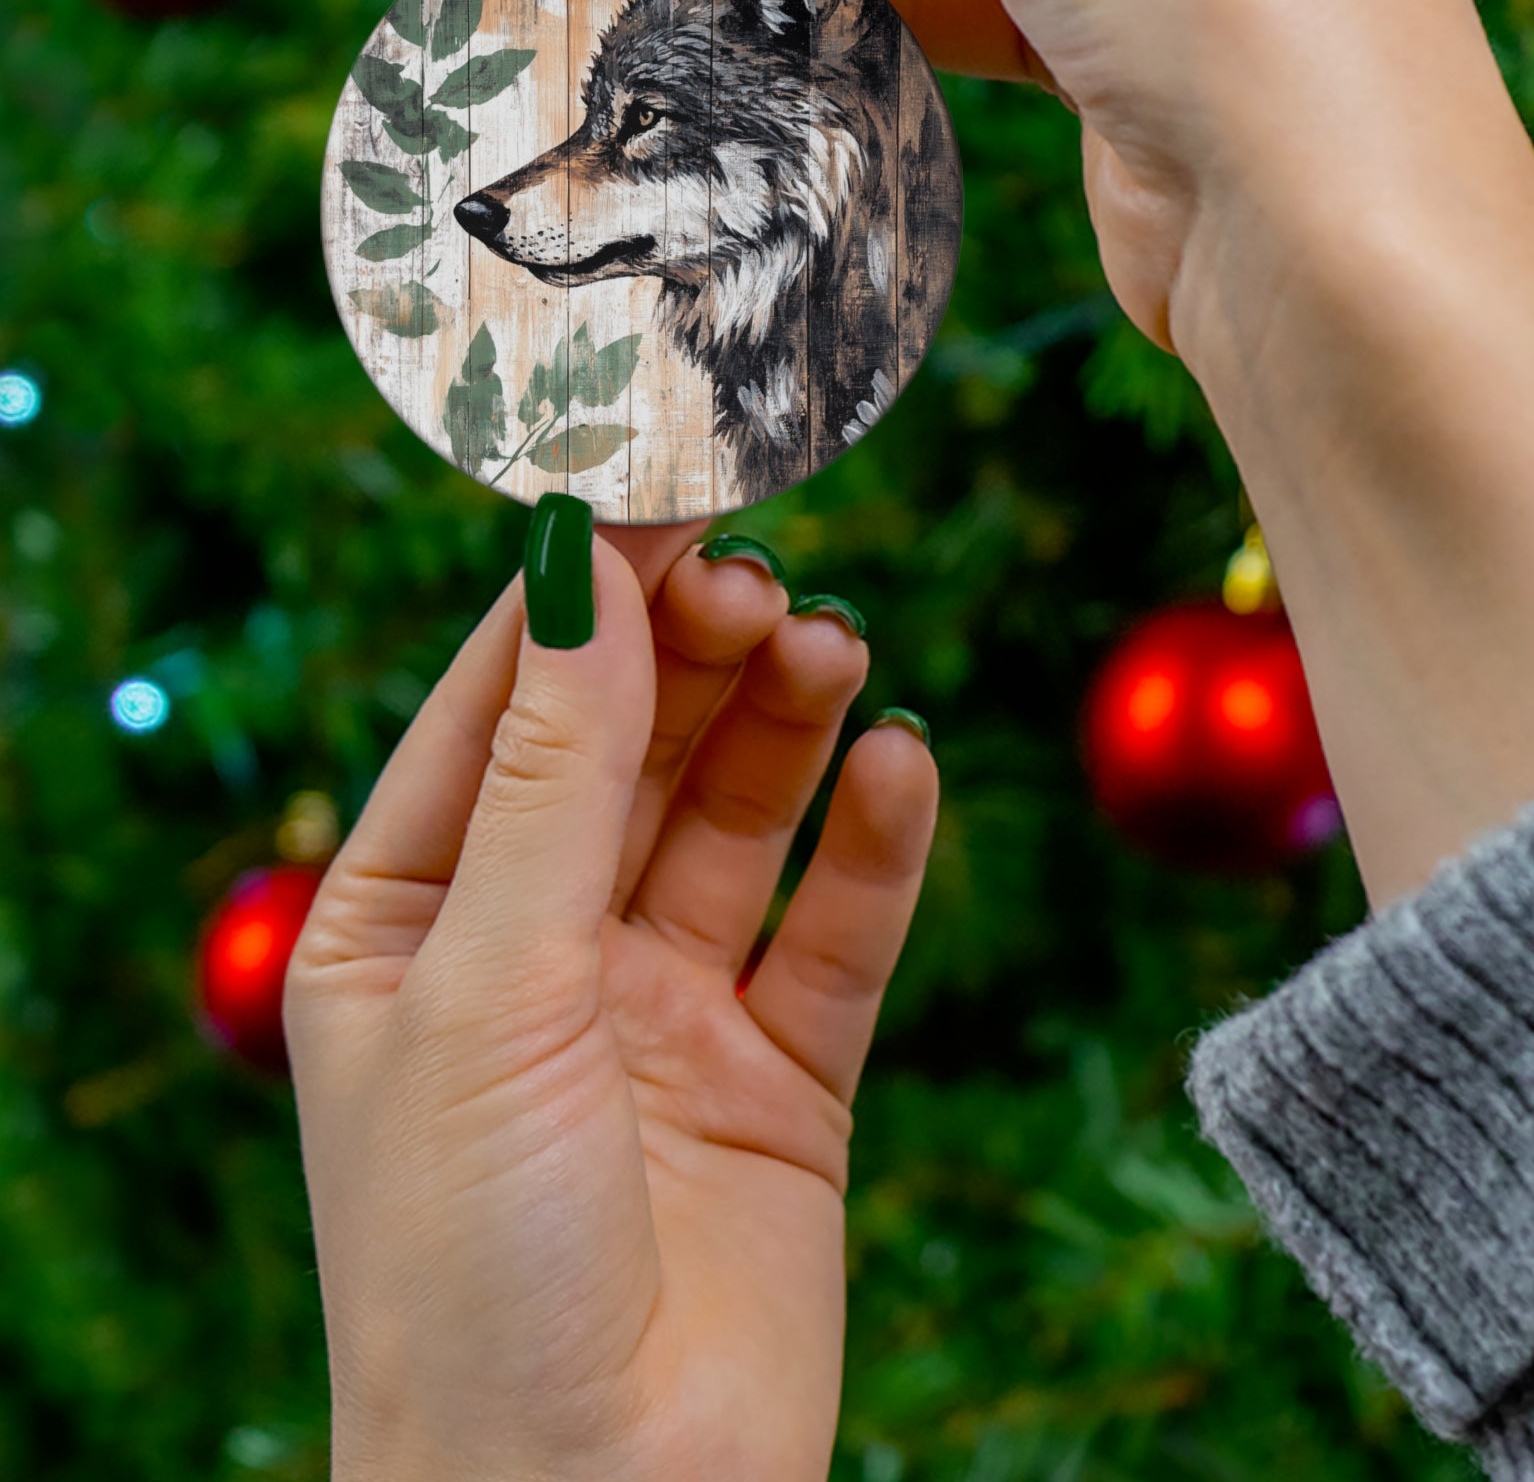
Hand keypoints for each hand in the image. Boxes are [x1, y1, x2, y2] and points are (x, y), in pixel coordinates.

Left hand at [285, 522, 936, 1481]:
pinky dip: (874, 844)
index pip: (501, 710)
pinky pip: (838, 930)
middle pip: (633, 748)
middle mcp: (538, 954)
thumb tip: (581, 567)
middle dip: (695, 656)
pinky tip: (900, 767)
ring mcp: (665, 1012)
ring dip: (788, 726)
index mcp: (411, 925)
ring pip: (739, 819)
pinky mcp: (782, 1077)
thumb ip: (554, 775)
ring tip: (834, 649)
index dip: (582, 598)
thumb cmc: (471, 1266)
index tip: (664, 488)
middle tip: (764, 578)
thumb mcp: (490, 986)